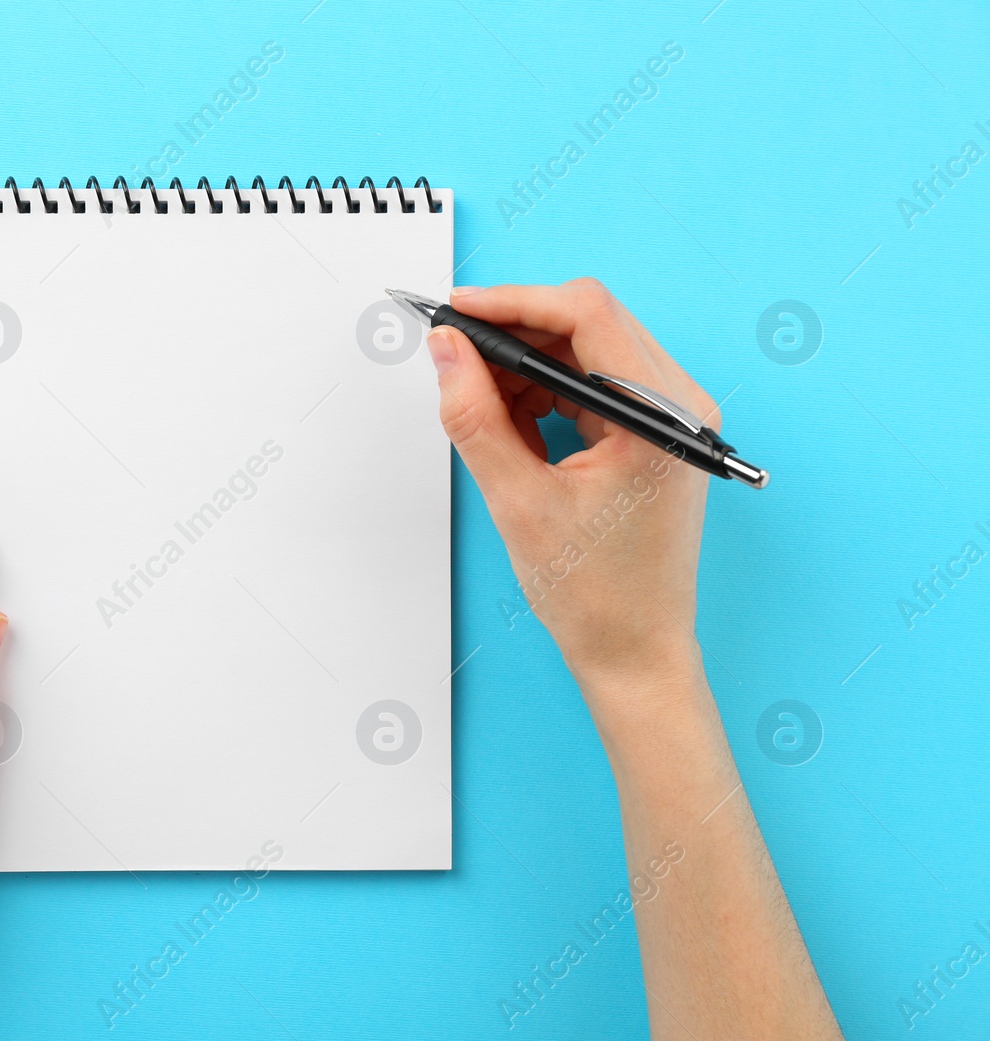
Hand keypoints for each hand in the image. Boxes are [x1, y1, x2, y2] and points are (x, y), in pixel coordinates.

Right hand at [428, 280, 717, 697]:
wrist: (635, 652)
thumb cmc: (596, 595)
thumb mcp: (517, 501)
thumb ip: (475, 417)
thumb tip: (447, 351)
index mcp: (660, 417)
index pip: (587, 315)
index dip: (514, 302)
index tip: (458, 310)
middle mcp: (679, 405)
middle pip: (589, 324)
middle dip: (516, 334)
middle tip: (455, 356)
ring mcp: (671, 417)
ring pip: (587, 351)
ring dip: (527, 366)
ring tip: (481, 405)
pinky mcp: (655, 433)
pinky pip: (593, 384)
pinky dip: (546, 392)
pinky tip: (512, 424)